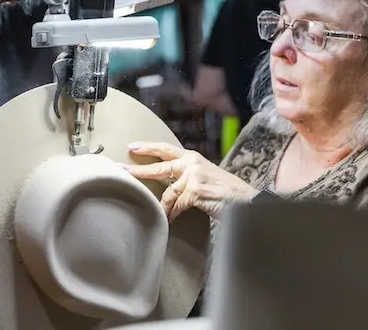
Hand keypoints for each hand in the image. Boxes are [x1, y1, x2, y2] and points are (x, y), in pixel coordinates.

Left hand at [124, 142, 257, 221]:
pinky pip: (176, 205)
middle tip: (121, 170)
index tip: (131, 146)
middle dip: (139, 170)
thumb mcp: (204, 177)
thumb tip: (166, 184)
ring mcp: (193, 175)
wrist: (245, 200)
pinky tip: (169, 221)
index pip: (166, 149)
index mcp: (193, 157)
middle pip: (160, 166)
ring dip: (162, 206)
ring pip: (168, 192)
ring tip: (158, 214)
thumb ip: (185, 176)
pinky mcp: (195, 190)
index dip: (148, 147)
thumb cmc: (225, 192)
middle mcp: (191, 163)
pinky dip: (172, 214)